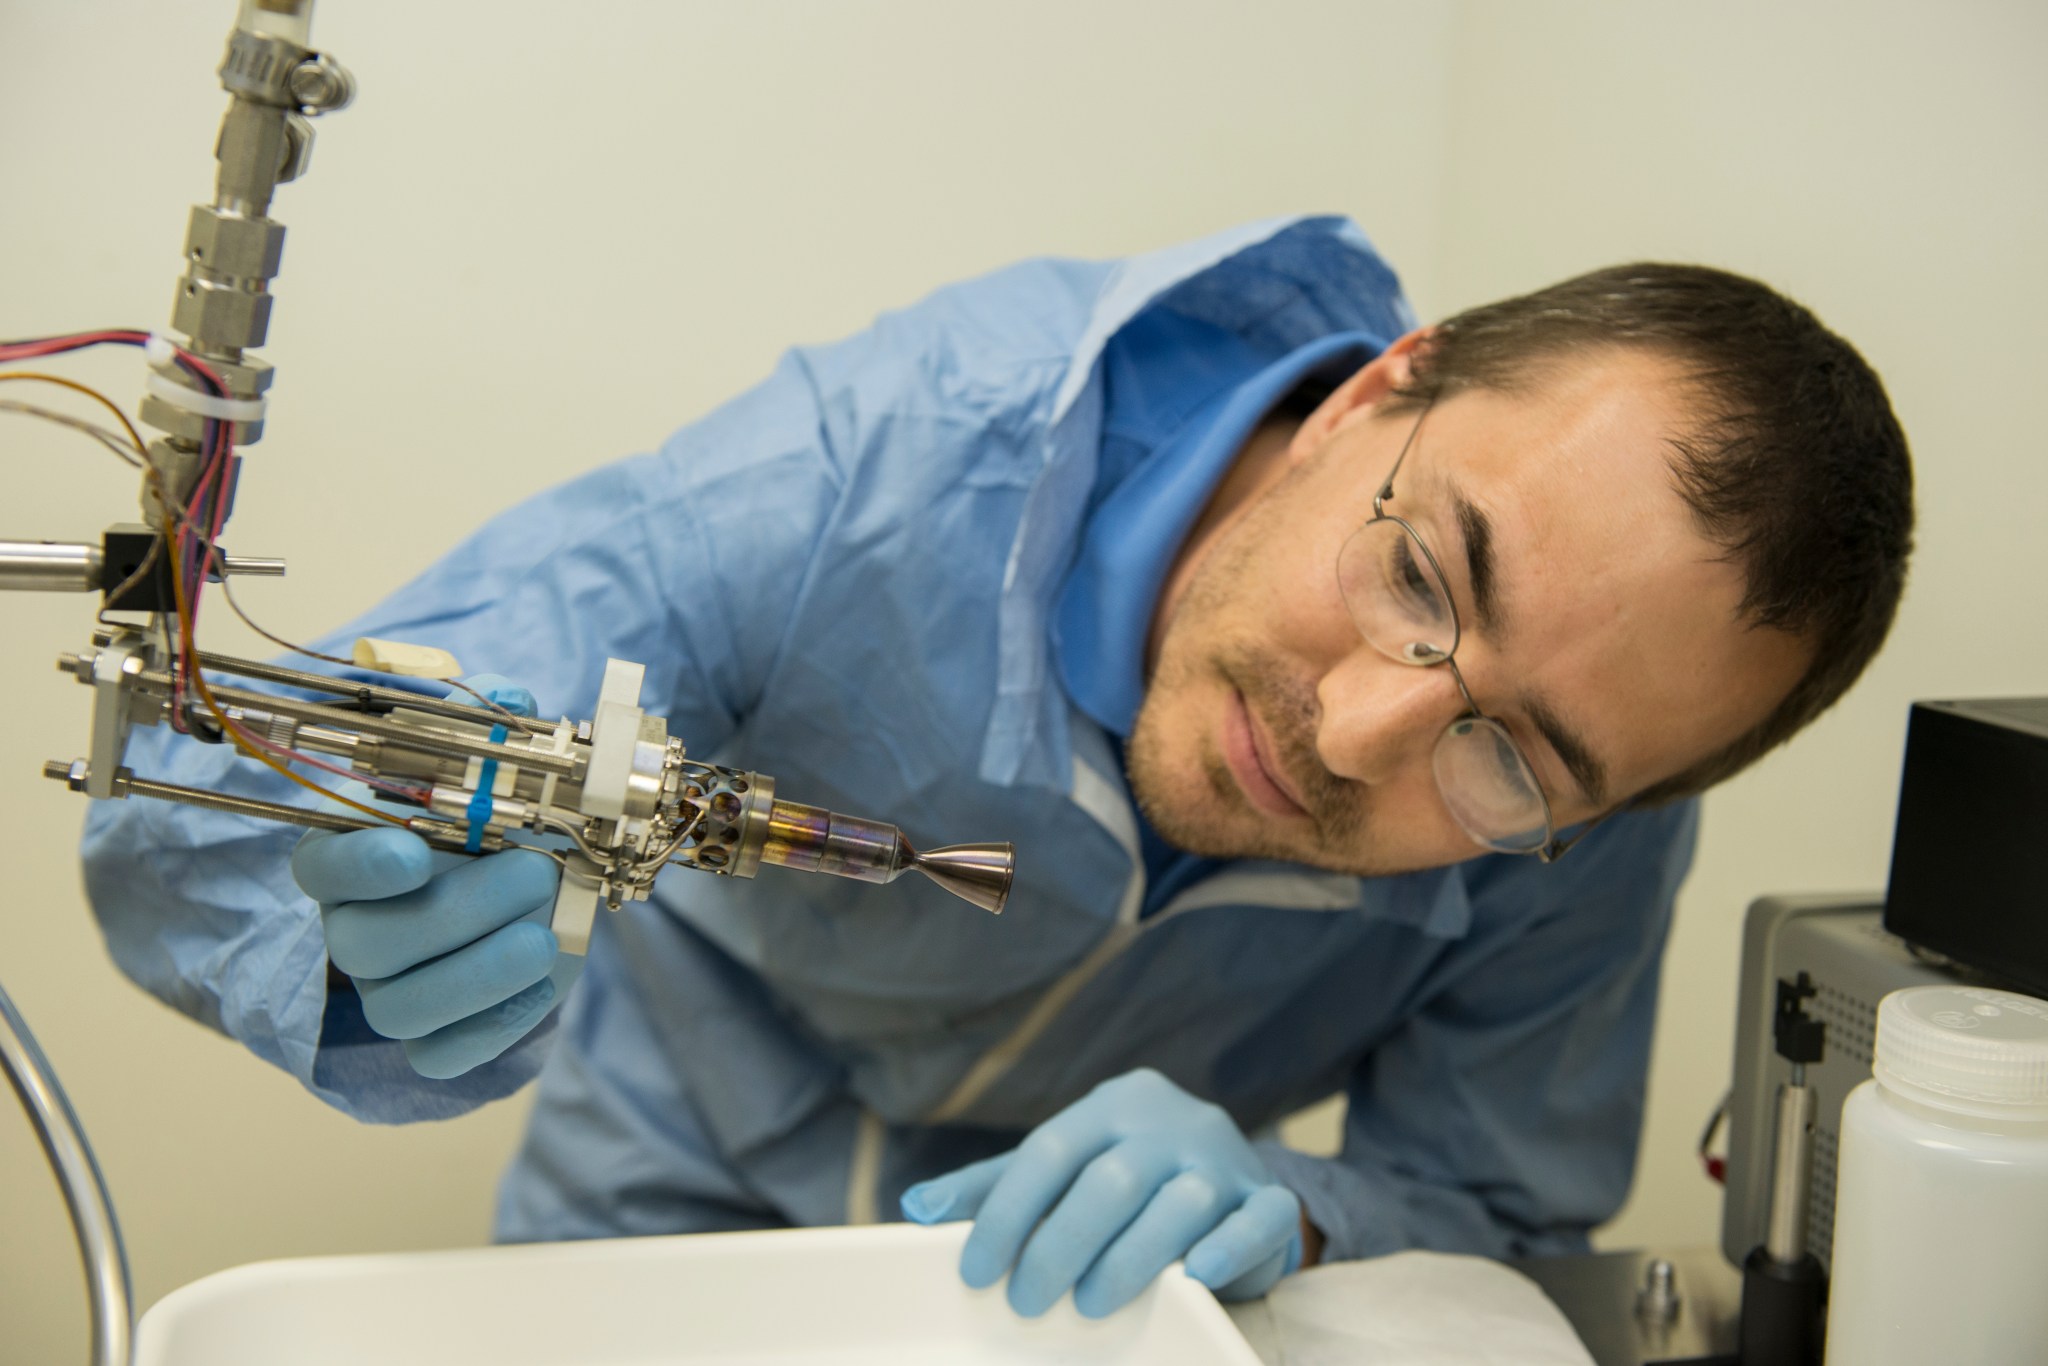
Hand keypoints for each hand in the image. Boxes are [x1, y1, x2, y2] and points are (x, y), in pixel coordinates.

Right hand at [292, 675, 563, 1078]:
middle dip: (458, 913)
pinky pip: (442, 1056)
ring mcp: (388, 989)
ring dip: (480, 975)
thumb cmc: (499, 824)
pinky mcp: (432, 1036)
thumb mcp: (498, 768)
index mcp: (353, 856)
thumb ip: (496, 733)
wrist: (533, 890)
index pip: (321, 867)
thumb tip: (514, 703)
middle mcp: (356, 928)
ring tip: (546, 935)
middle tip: (536, 874)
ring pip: (402, 1008)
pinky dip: (492, 1028)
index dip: (358, 865)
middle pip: (369, 943)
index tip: (413, 852)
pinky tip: (543, 982)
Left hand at [900, 1068, 1302, 1317]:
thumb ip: (994, 1188)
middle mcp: (1169, 1123)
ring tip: (1090, 1304)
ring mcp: (1224, 1158)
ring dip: (1130, 1258)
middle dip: (1061, 1244)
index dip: (1007, 1211)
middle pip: (1112, 1179)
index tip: (975, 1269)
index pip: (1049, 1150)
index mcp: (1111, 1107)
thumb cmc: (1125, 1179)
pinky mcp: (1267, 1199)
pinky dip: (1228, 1250)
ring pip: (1182, 1202)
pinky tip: (1195, 1277)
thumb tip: (915, 1209)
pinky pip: (1259, 1218)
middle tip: (1027, 1301)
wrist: (1227, 1176)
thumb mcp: (1060, 1171)